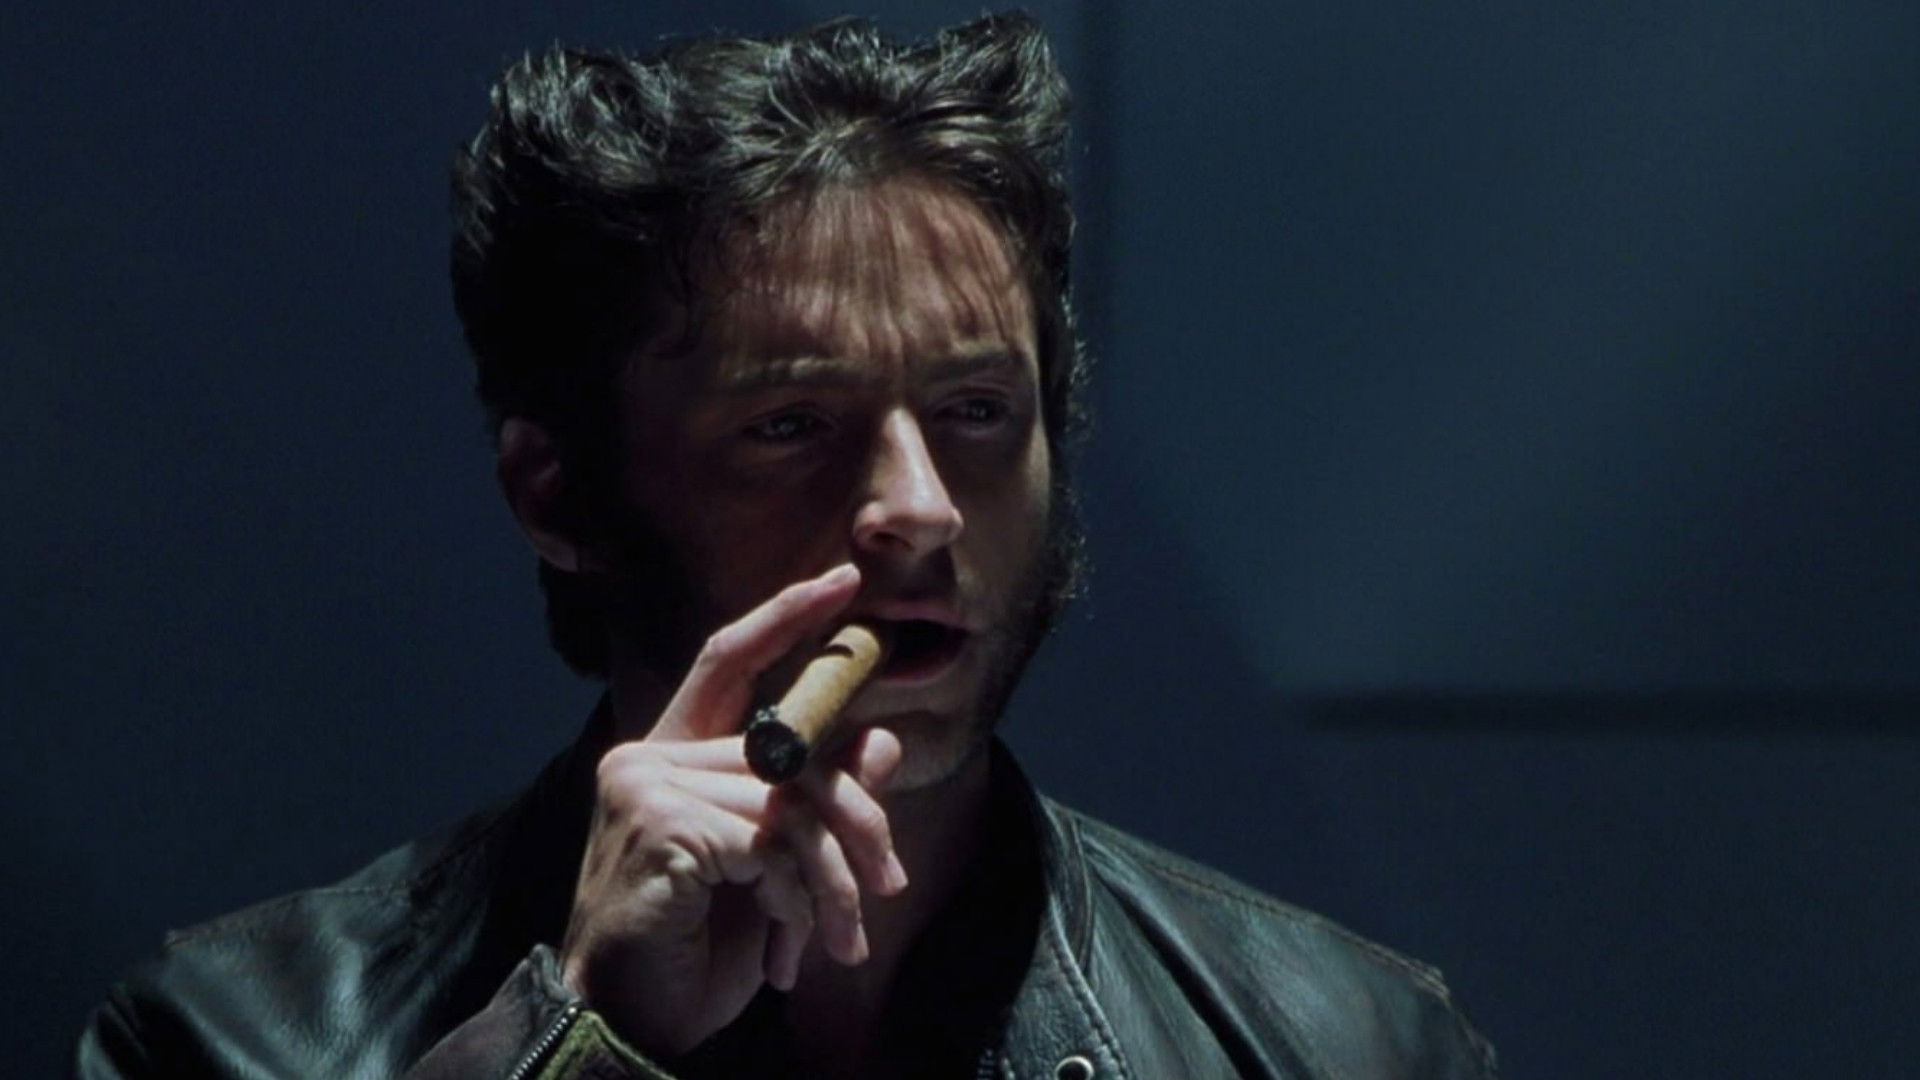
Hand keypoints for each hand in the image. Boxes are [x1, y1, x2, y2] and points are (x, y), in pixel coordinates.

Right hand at [558, 564, 910, 1055]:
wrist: (629, 1023)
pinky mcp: (663, 826)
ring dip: (829, 880)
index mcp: (668, 755)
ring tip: (841, 937)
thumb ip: (813, 802)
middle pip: (788, 749)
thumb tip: (882, 740)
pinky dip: (793, 899)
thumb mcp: (770, 869)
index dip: (786, 615)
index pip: (728, 658)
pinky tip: (783, 948)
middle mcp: (647, 757)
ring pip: (788, 803)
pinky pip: (769, 843)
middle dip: (854, 818)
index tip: (842, 580)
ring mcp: (646, 787)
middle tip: (889, 879)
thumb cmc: (693, 948)